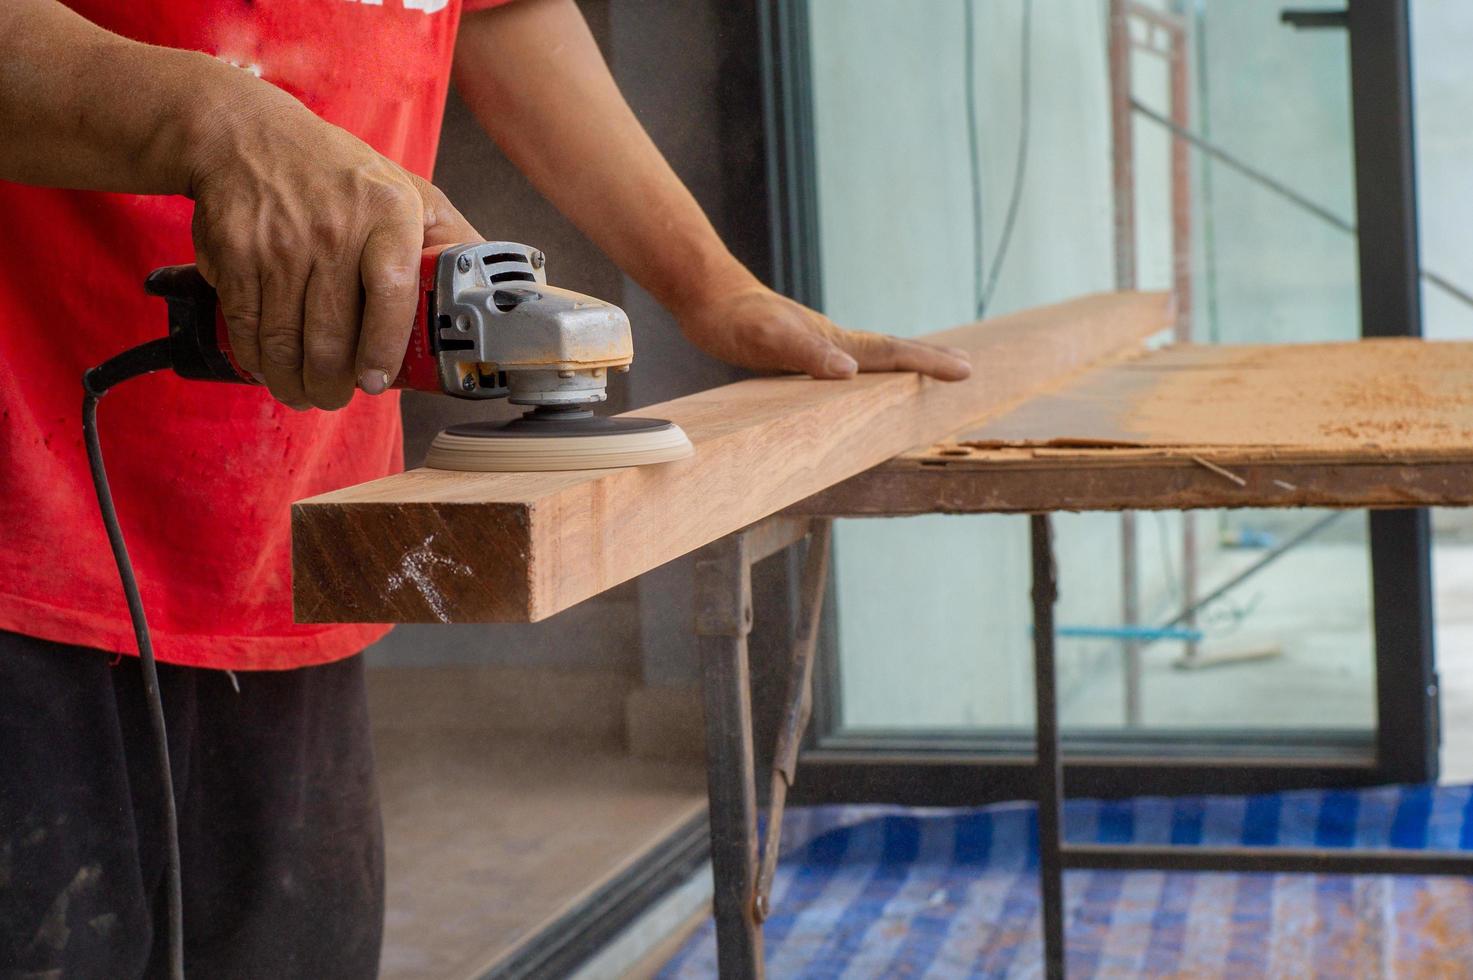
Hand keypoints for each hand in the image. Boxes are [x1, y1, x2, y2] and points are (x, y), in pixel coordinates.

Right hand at [185, 83, 480, 410]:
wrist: (245, 135)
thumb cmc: (338, 173)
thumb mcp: (407, 190)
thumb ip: (450, 239)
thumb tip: (490, 289)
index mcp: (389, 214)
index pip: (393, 293)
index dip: (385, 347)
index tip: (377, 381)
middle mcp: (334, 229)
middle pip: (332, 335)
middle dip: (331, 385)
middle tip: (335, 396)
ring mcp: (280, 242)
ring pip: (285, 341)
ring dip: (292, 381)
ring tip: (303, 392)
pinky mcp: (234, 254)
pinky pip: (246, 326)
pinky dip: (256, 358)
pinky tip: (269, 365)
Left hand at [676, 280, 971, 381]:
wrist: (706, 295)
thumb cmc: (734, 319)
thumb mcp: (767, 338)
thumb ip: (807, 353)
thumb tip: (850, 373)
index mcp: (833, 341)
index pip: (891, 352)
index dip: (928, 362)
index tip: (965, 370)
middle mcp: (832, 342)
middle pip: (890, 352)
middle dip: (928, 360)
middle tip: (965, 369)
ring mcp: (817, 346)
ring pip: (870, 358)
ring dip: (902, 365)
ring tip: (927, 372)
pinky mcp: (799, 353)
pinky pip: (844, 366)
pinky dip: (866, 372)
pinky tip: (860, 381)